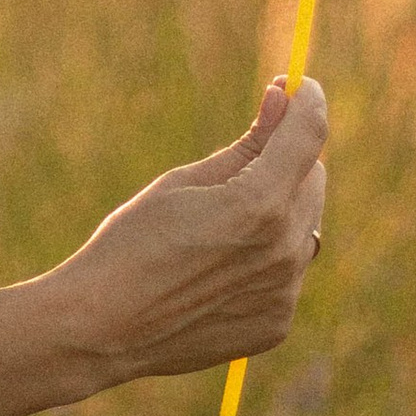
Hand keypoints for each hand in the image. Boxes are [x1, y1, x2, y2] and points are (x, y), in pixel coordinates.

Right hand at [62, 81, 328, 383]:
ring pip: (304, 226)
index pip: (309, 134)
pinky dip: (267, 259)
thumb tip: (282, 99)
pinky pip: (288, 272)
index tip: (296, 87)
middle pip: (313, 178)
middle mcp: (283, 250)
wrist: (101, 329)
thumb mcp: (182, 184)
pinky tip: (217, 269)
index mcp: (258, 204)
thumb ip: (246, 145)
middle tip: (243, 163)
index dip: (307, 100)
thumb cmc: (130, 244)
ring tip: (221, 228)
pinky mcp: (276, 323)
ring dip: (280, 212)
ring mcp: (284, 292)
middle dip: (288, 161)